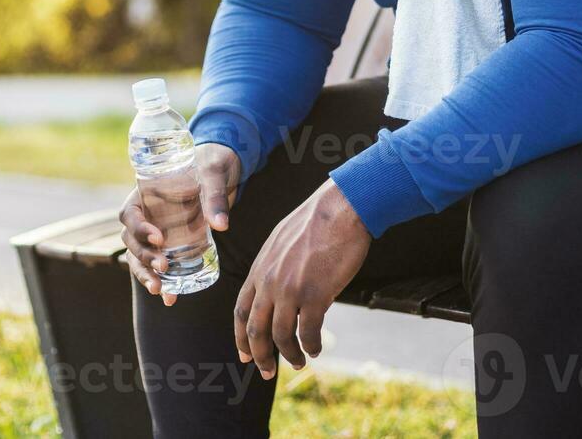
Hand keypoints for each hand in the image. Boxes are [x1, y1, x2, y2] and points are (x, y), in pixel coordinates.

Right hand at [120, 142, 240, 305]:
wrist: (222, 168)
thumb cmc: (212, 163)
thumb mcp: (214, 173)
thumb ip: (215, 196)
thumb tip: (221, 225)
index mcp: (146, 192)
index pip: (130, 213)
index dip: (139, 227)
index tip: (159, 237)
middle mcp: (146, 214)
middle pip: (131, 240)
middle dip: (144, 256)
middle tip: (163, 266)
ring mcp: (156, 231)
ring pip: (139, 256)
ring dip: (146, 274)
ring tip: (160, 290)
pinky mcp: (171, 244)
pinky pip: (158, 265)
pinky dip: (163, 282)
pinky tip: (171, 298)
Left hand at [235, 179, 370, 378]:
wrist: (341, 209)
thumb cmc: (317, 222)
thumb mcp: (281, 241)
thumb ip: (273, 267)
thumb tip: (277, 289)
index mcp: (259, 268)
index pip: (241, 310)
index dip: (240, 337)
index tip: (245, 355)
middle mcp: (269, 281)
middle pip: (255, 329)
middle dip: (259, 355)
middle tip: (266, 372)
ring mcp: (290, 289)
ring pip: (281, 336)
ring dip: (289, 355)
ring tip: (299, 362)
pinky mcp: (314, 295)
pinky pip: (308, 332)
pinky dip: (311, 345)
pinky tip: (316, 349)